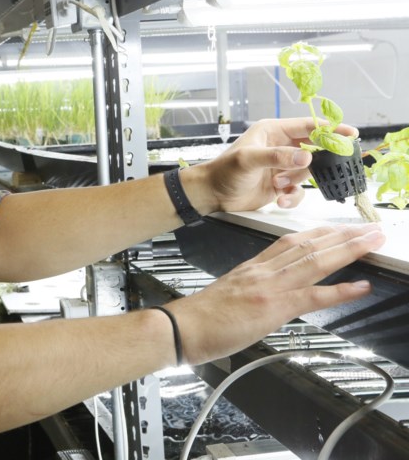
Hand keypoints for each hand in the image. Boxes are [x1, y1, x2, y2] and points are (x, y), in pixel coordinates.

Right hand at [165, 224, 383, 364]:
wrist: (182, 327)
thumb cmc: (201, 317)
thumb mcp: (229, 291)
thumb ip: (252, 286)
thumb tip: (267, 293)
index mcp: (253, 267)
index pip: (291, 242)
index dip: (319, 233)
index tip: (339, 228)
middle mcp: (263, 271)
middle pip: (308, 246)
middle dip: (342, 235)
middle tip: (370, 228)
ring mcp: (269, 287)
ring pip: (314, 262)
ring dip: (348, 251)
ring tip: (372, 242)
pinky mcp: (272, 308)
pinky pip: (312, 296)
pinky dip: (339, 291)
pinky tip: (360, 286)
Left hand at [193, 117, 358, 212]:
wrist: (211, 194)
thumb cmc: (223, 171)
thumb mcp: (248, 160)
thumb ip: (277, 157)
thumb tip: (305, 156)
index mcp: (272, 132)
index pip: (307, 126)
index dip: (330, 129)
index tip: (350, 133)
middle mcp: (280, 147)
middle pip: (313, 149)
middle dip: (320, 159)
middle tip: (333, 166)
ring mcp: (281, 167)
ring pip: (307, 172)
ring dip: (296, 181)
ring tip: (277, 185)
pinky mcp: (280, 185)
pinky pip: (298, 191)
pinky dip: (292, 197)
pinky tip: (279, 200)